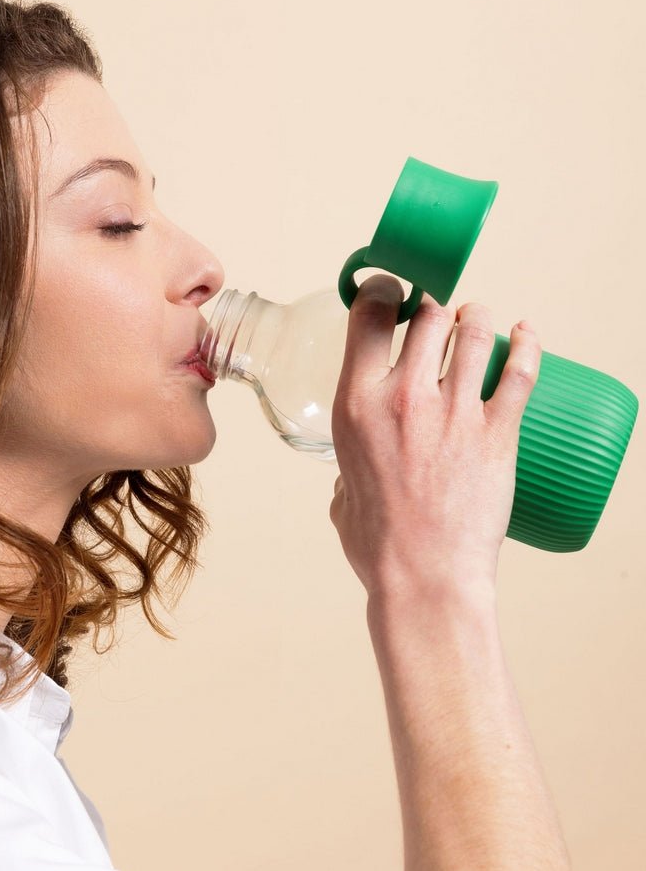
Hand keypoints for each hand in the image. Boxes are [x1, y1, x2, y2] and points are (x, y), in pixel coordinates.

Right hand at [330, 275, 540, 602]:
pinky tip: (527, 332)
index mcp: (357, 404)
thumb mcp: (341, 491)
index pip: (368, 315)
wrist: (425, 580)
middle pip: (427, 313)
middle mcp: (405, 396)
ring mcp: (455, 412)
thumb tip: (356, 471)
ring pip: (474, 332)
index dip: (381, 290)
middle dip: (433, 305)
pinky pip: (520, 371)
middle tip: (437, 314)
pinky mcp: (498, 433)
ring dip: (476, 316)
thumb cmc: (379, 545)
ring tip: (477, 319)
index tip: (389, 291)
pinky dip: (528, 343)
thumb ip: (347, 468)